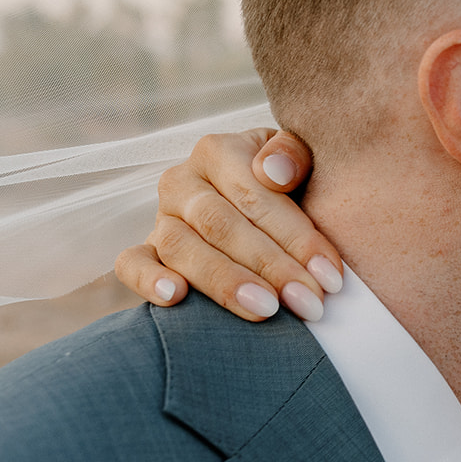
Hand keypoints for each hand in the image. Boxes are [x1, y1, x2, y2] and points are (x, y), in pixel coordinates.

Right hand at [114, 129, 340, 321]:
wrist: (258, 202)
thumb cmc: (289, 184)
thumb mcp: (300, 160)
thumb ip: (294, 154)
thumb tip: (273, 171)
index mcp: (218, 151)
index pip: (256, 196)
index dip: (297, 237)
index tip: (330, 276)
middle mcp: (182, 181)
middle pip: (222, 226)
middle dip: (270, 267)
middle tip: (307, 302)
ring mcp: (159, 217)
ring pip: (181, 248)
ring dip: (225, 282)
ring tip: (265, 310)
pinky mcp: (142, 250)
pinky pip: (131, 264)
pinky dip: (148, 280)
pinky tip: (177, 298)